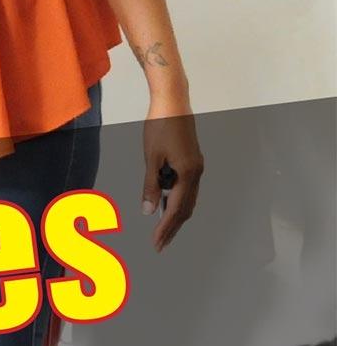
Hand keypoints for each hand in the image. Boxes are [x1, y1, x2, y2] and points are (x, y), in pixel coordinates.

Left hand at [141, 104, 202, 251]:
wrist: (173, 102)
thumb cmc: (160, 126)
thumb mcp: (151, 157)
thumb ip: (151, 185)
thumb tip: (149, 211)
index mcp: (188, 173)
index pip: (176, 209)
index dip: (166, 228)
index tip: (157, 243)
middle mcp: (197, 172)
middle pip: (186, 208)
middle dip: (172, 227)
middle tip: (160, 244)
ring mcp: (197, 166)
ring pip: (188, 199)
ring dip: (175, 215)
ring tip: (162, 230)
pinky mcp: (193, 161)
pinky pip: (187, 187)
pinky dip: (177, 199)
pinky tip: (165, 203)